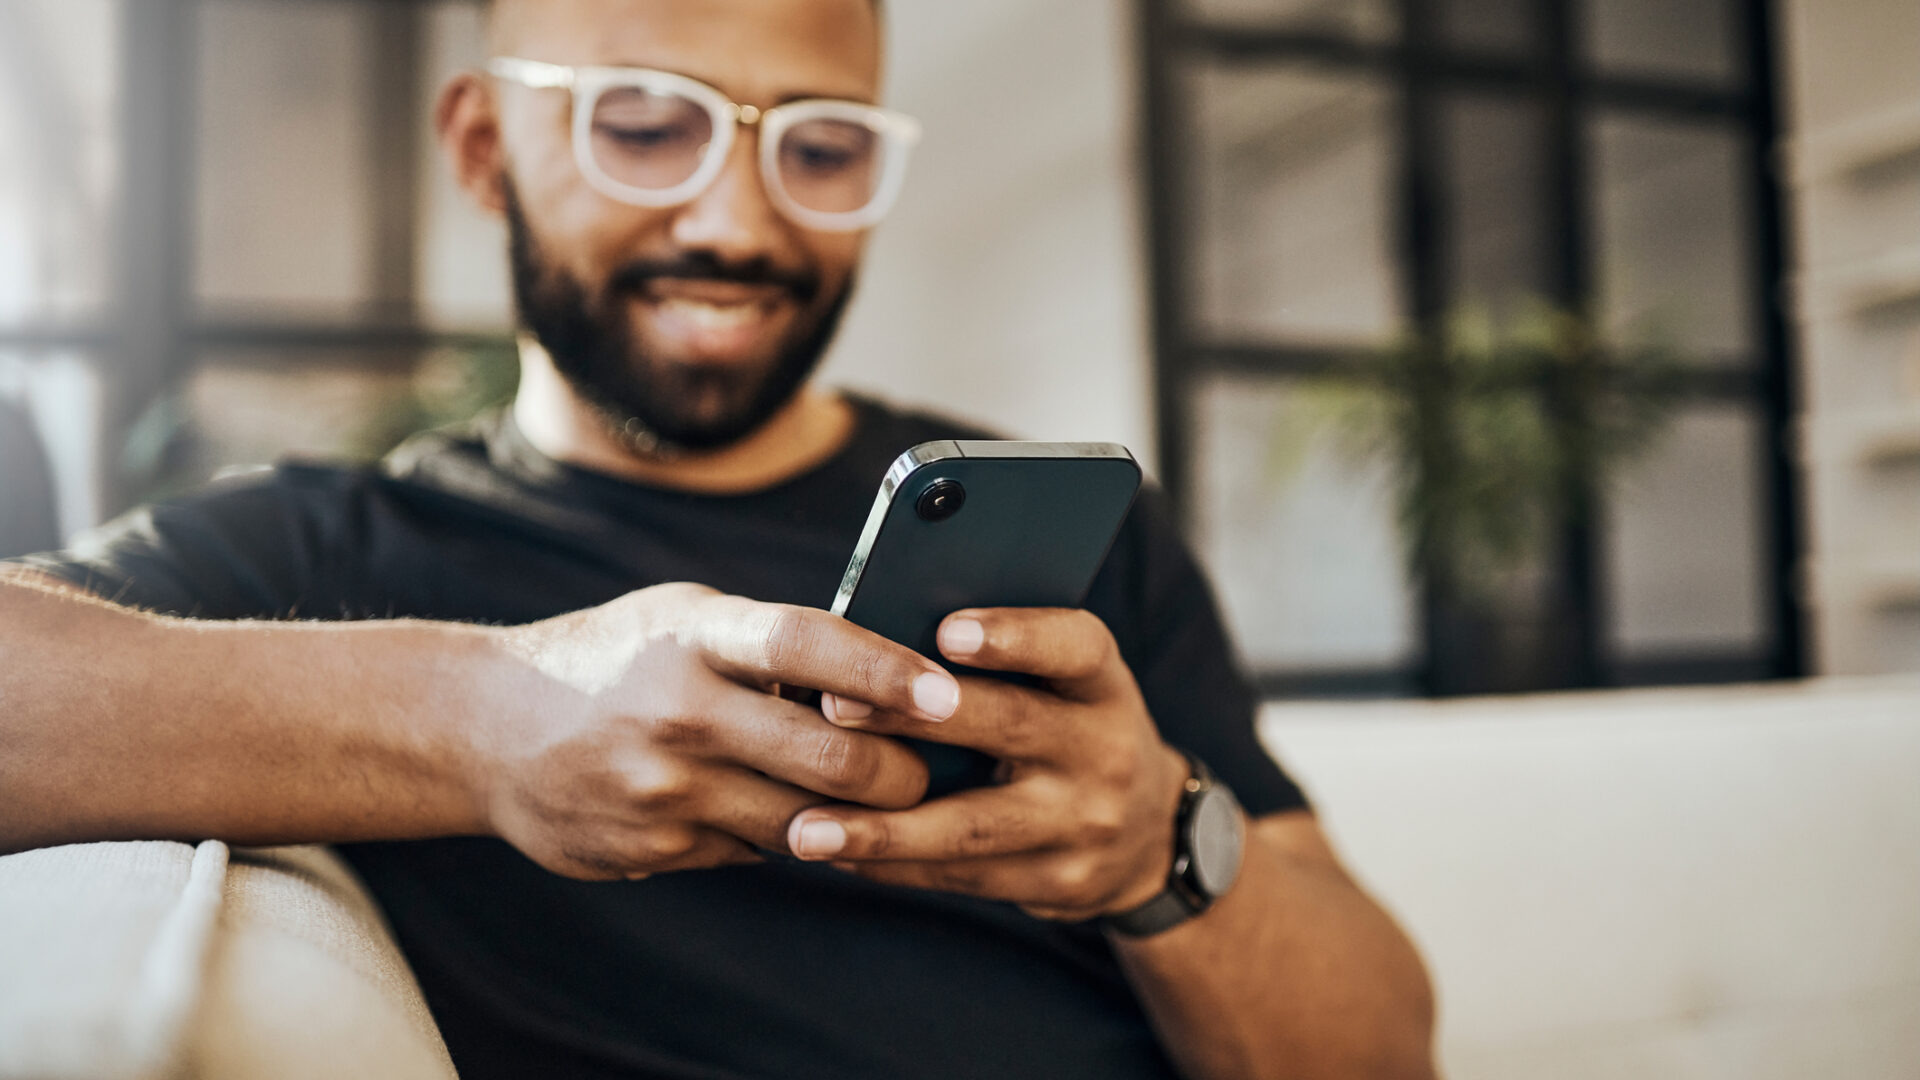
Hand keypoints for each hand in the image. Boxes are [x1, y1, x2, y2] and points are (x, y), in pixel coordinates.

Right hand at [477, 582, 962, 880]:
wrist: (490, 729)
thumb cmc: (620, 657)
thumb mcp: (684, 619)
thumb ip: (773, 641)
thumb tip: (891, 674)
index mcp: (696, 635)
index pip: (809, 646)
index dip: (886, 672)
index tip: (948, 692)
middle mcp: (681, 710)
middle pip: (830, 757)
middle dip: (902, 772)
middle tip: (931, 767)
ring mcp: (666, 788)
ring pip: (807, 821)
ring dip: (856, 816)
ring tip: (881, 797)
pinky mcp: (656, 847)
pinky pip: (758, 851)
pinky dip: (787, 834)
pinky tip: (785, 811)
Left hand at [785, 608, 1190, 920]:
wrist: (1144, 836)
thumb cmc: (1065, 728)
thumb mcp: (1061, 684)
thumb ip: (997, 661)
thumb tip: (877, 633)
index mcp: (1101, 682)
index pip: (1073, 646)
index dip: (1015, 637)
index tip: (947, 633)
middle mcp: (1104, 749)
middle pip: (1010, 726)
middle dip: (916, 721)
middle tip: (834, 710)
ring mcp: (1085, 823)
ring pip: (975, 824)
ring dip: (884, 829)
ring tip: (807, 829)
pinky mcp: (1058, 881)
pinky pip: (964, 876)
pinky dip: (892, 866)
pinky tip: (834, 853)